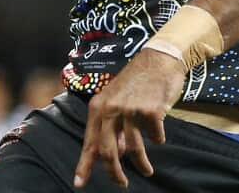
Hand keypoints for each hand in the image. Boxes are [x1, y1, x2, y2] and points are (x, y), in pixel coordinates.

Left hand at [74, 48, 185, 188]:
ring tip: (147, 171)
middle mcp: (111, 109)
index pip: (89, 142)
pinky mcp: (151, 111)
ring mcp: (131, 109)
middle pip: (108, 150)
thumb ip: (114, 125)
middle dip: (114, 172)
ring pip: (134, 148)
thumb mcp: (117, 100)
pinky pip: (155, 136)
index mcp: (98, 107)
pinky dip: (158, 139)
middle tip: (121, 184)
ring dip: (142, 164)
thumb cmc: (138, 81)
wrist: (159, 58)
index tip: (79, 184)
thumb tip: (119, 152)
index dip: (84, 165)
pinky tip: (159, 134)